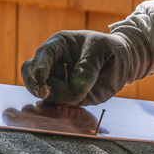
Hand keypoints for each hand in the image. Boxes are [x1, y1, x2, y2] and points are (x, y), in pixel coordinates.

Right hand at [21, 29, 152, 105]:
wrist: (122, 63)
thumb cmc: (110, 49)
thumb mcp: (104, 49)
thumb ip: (90, 66)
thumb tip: (76, 88)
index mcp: (59, 45)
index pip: (44, 54)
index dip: (39, 65)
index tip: (40, 77)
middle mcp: (53, 63)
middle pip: (31, 74)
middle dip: (35, 85)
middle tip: (45, 93)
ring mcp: (58, 81)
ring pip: (45, 94)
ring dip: (60, 98)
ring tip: (83, 94)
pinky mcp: (65, 97)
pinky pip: (56, 105)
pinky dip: (62, 107)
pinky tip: (76, 102)